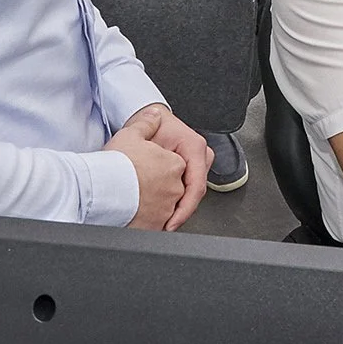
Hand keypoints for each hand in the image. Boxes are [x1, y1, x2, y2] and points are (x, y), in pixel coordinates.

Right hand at [103, 107, 187, 229]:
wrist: (99, 188)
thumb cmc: (115, 164)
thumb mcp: (131, 134)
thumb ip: (148, 122)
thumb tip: (155, 115)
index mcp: (176, 164)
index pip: (178, 166)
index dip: (163, 167)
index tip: (151, 170)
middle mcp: (175, 188)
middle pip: (175, 188)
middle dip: (163, 187)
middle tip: (144, 184)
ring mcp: (167, 208)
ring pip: (168, 208)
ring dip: (158, 205)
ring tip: (138, 199)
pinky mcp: (155, 225)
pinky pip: (157, 223)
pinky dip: (150, 220)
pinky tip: (137, 214)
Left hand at [136, 105, 212, 228]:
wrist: (148, 117)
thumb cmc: (147, 123)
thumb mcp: (143, 131)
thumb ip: (147, 142)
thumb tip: (151, 155)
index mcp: (194, 146)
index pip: (196, 185)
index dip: (184, 209)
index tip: (171, 224)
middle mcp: (200, 155)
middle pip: (196, 192)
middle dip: (182, 212)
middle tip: (164, 226)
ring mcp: (197, 163)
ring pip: (193, 193)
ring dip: (179, 209)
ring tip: (162, 223)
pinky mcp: (191, 170)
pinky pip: (188, 191)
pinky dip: (176, 203)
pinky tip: (164, 213)